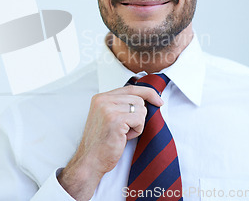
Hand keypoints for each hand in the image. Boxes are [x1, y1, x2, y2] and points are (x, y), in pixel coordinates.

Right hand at [58, 85, 162, 199]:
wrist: (91, 160)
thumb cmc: (101, 142)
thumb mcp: (109, 117)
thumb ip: (121, 105)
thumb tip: (146, 99)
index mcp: (100, 98)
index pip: (130, 88)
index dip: (147, 93)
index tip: (158, 100)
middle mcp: (103, 100)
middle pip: (138, 99)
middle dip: (138, 116)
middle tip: (124, 129)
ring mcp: (108, 109)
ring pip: (141, 109)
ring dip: (137, 124)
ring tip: (122, 133)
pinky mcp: (115, 120)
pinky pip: (139, 120)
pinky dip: (136, 130)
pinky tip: (123, 137)